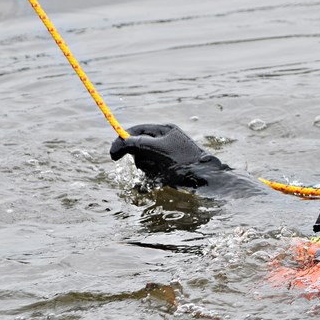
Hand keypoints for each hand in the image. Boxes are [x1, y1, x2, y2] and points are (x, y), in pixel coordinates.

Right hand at [110, 124, 225, 186]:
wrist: (206, 179)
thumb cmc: (184, 161)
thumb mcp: (157, 149)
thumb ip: (138, 143)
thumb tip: (122, 141)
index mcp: (164, 130)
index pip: (136, 131)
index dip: (122, 140)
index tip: (113, 154)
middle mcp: (165, 142)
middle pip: (139, 148)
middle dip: (139, 159)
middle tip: (147, 166)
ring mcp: (167, 157)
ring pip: (144, 163)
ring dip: (146, 171)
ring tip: (158, 175)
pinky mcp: (169, 172)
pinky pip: (151, 176)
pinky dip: (148, 183)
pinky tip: (149, 188)